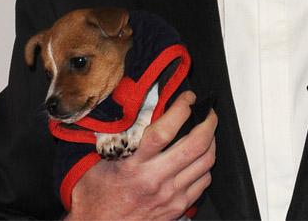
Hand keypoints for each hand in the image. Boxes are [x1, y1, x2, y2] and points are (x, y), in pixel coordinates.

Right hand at [67, 91, 216, 219]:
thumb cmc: (96, 192)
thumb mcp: (101, 157)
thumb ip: (119, 132)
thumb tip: (135, 105)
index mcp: (134, 163)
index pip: (165, 130)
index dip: (182, 109)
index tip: (188, 98)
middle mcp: (155, 179)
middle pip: (195, 145)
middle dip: (208, 122)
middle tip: (207, 111)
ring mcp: (170, 195)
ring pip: (205, 162)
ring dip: (211, 141)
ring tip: (207, 131)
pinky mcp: (177, 208)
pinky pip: (204, 182)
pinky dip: (206, 165)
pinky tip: (200, 157)